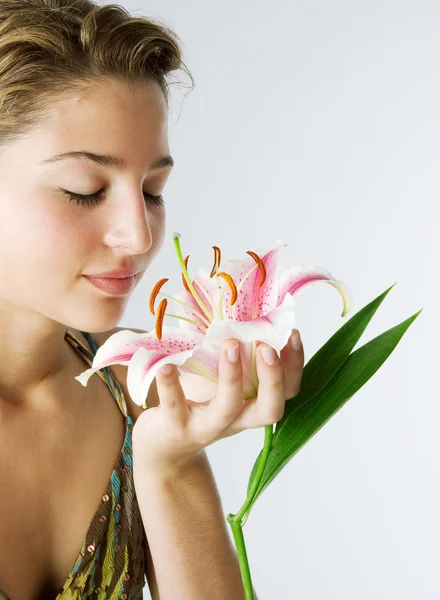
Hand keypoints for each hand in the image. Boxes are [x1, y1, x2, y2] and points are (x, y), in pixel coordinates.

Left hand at [131, 329, 303, 473]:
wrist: (165, 442)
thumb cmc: (198, 397)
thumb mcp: (221, 373)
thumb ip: (235, 346)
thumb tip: (237, 296)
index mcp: (254, 403)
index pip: (288, 390)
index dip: (294, 364)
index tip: (292, 333)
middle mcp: (237, 419)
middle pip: (270, 409)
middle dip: (273, 377)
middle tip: (265, 346)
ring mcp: (207, 426)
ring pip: (227, 408)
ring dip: (232, 377)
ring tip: (230, 344)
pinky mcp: (176, 427)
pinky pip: (175, 406)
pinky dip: (171, 385)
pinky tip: (166, 365)